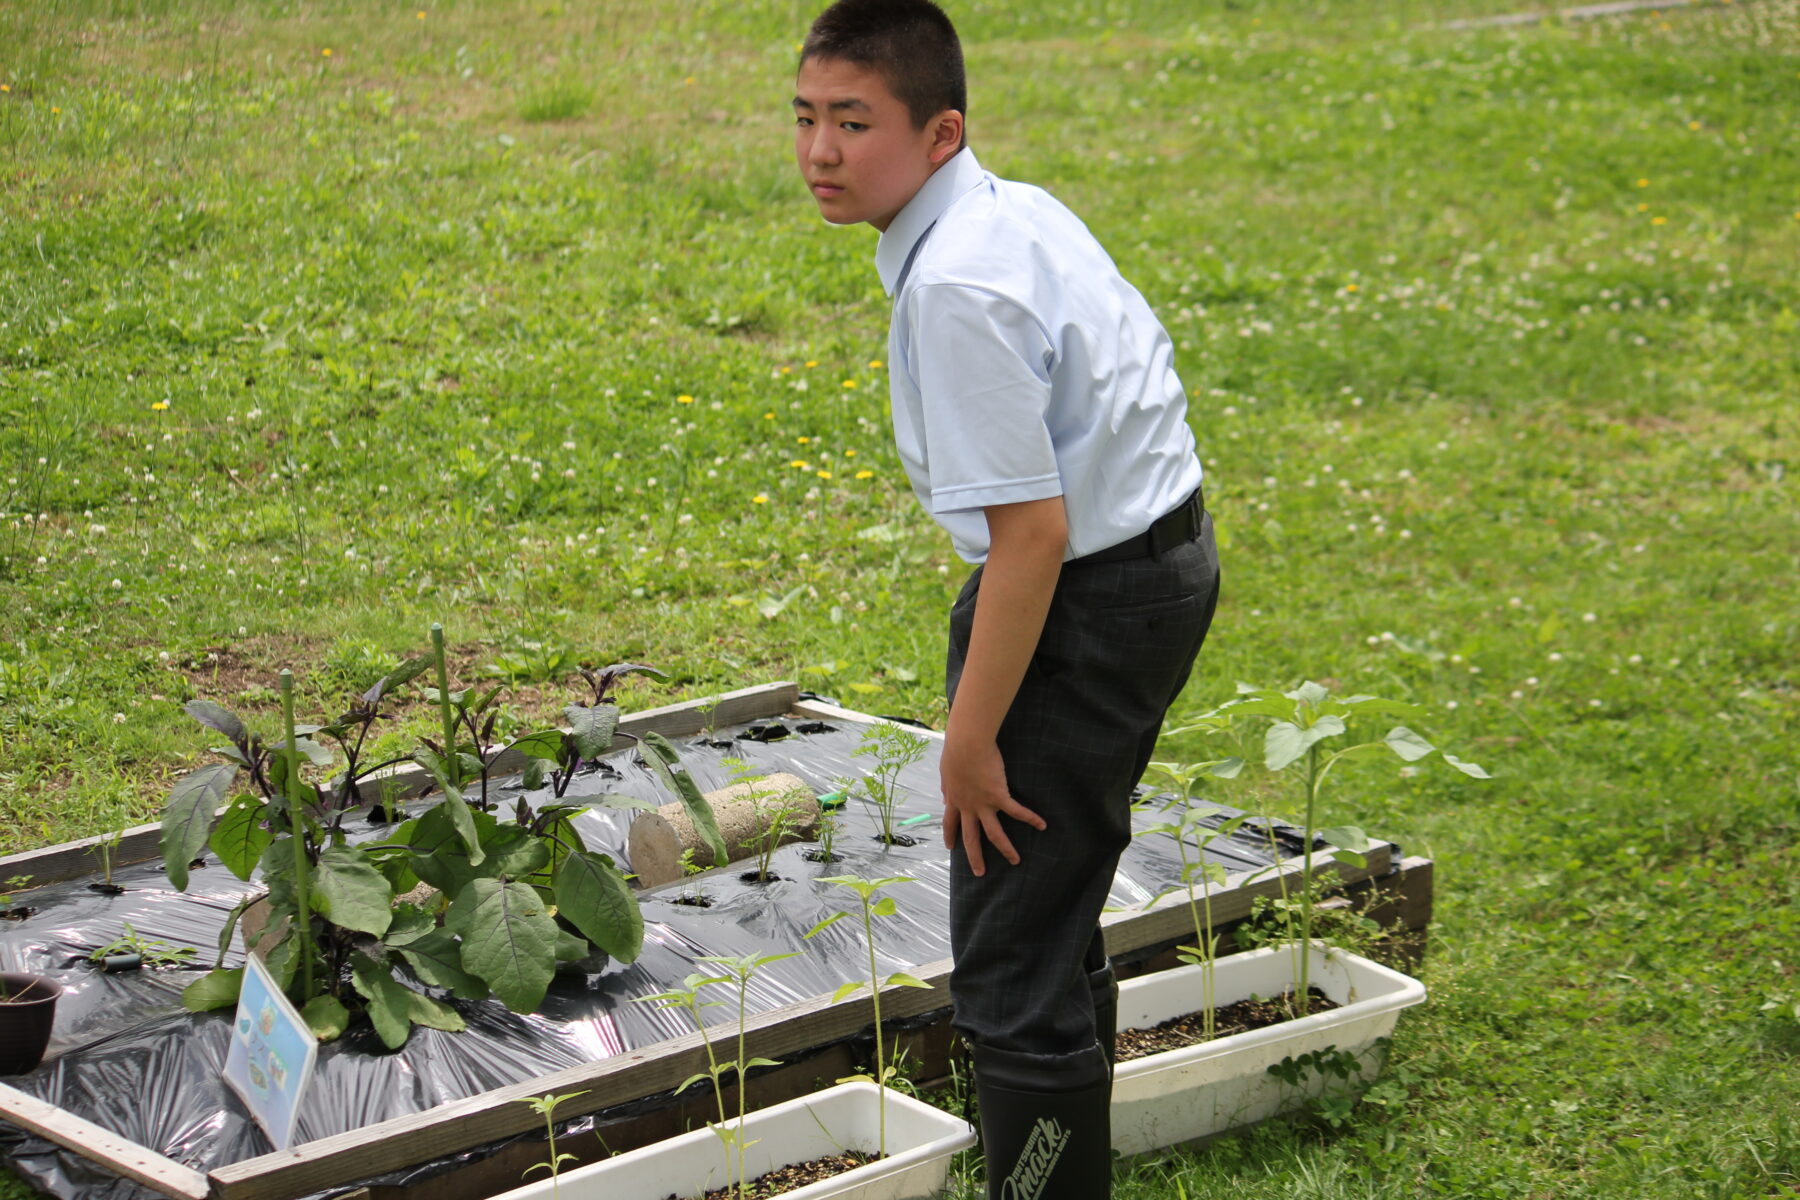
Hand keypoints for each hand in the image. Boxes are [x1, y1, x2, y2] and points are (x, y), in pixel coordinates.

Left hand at [940, 734, 1045, 876]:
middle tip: (979, 872)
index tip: (951, 847)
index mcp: (954, 799)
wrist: (967, 743)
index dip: (951, 836)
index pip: (950, 823)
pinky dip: (1031, 818)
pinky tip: (1042, 825)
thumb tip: (944, 795)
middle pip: (971, 837)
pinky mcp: (999, 796)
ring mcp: (984, 804)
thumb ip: (947, 786)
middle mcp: (968, 806)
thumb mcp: (946, 772)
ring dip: (1005, 848)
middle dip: (975, 857)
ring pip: (994, 833)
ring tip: (1015, 860)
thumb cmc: (956, 751)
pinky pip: (1017, 811)